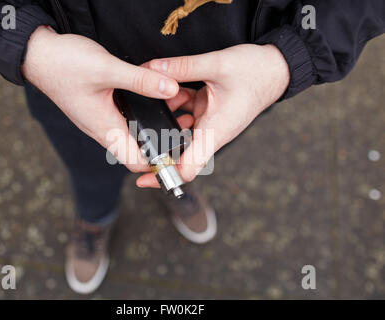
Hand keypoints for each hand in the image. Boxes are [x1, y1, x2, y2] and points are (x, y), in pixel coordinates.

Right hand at [22, 26, 189, 171]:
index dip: (159, 164)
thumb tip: (171, 88)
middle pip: (138, 149)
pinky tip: (156, 95)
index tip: (180, 151)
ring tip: (176, 106)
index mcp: (105, 129)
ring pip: (134, 132)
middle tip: (185, 124)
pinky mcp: (101, 108)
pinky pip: (127, 118)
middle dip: (163, 141)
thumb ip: (141, 80)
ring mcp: (102, 119)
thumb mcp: (107, 70)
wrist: (38, 54)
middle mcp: (104, 129)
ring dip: (154, 124)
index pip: (137, 162)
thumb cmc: (64, 65)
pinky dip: (143, 111)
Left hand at [136, 44, 289, 186]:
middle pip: (179, 152)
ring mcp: (209, 123)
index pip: (188, 168)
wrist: (277, 68)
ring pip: (179, 129)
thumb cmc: (256, 72)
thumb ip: (183, 67)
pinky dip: (174, 103)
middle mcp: (212, 132)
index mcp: (215, 132)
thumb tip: (152, 69)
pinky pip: (185, 113)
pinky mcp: (208, 111)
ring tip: (151, 101)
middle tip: (135, 134)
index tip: (142, 178)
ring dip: (164, 118)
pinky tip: (168, 90)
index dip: (164, 176)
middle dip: (157, 145)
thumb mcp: (218, 65)